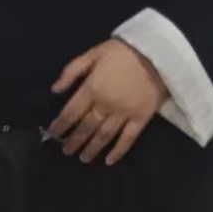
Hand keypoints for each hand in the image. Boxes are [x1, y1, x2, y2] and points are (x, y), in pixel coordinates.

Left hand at [46, 39, 169, 165]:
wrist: (159, 51)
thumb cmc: (124, 51)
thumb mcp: (94, 52)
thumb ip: (72, 70)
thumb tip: (55, 90)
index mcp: (92, 88)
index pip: (70, 113)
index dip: (60, 126)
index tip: (53, 134)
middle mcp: (105, 105)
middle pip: (86, 127)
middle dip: (74, 141)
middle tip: (66, 150)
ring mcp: (124, 113)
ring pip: (104, 136)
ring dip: (92, 149)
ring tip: (83, 158)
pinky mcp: (141, 117)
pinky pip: (128, 138)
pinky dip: (119, 151)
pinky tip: (109, 161)